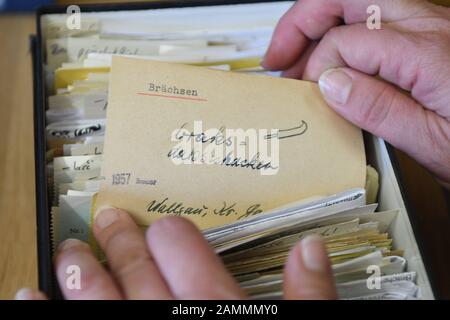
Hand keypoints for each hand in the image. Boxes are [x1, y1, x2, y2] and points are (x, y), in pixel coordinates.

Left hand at [16, 208, 335, 299]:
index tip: (164, 227)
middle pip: (140, 273)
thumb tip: (309, 248)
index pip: (189, 258)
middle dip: (123, 242)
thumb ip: (308, 300)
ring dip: (80, 274)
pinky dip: (44, 316)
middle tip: (109, 220)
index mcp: (219, 315)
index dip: (173, 236)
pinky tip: (26, 298)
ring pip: (99, 303)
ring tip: (68, 251)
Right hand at [263, 0, 449, 186]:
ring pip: (358, 1)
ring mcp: (431, 24)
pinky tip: (330, 59)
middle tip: (277, 54)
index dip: (317, 69)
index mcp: (428, 53)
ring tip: (294, 58)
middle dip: (301, 21)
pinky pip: (374, 18)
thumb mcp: (434, 144)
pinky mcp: (429, 34)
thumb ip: (379, 109)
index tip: (309, 98)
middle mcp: (429, 26)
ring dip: (318, 24)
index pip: (346, 42)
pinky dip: (341, 34)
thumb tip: (330, 83)